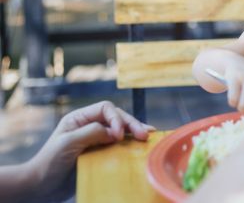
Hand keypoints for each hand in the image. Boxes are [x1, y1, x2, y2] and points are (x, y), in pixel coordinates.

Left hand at [28, 101, 153, 200]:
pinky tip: (141, 147)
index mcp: (80, 118)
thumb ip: (92, 132)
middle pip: (117, 118)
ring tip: (150, 136)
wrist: (41, 187)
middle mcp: (90, 126)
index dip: (116, 118)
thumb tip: (116, 132)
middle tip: (145, 134)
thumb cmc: (49, 163)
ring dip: (135, 133)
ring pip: (121, 131)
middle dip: (132, 124)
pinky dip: (131, 146)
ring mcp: (96, 141)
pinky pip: (119, 147)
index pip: (105, 108)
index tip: (119, 135)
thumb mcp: (68, 142)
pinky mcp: (100, 155)